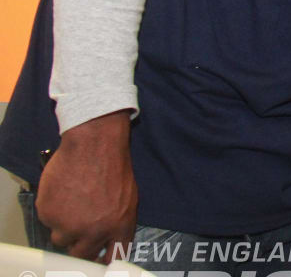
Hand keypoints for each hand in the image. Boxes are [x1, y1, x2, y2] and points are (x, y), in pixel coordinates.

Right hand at [36, 110, 136, 262]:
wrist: (94, 144)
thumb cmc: (113, 166)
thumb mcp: (129, 199)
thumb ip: (119, 225)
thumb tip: (111, 244)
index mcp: (119, 227)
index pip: (110, 258)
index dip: (101, 259)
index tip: (96, 258)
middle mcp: (93, 231)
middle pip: (80, 253)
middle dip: (78, 243)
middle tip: (78, 226)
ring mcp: (69, 224)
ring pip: (60, 238)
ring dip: (63, 226)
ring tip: (72, 203)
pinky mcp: (49, 214)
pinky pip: (47, 221)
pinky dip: (52, 210)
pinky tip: (63, 192)